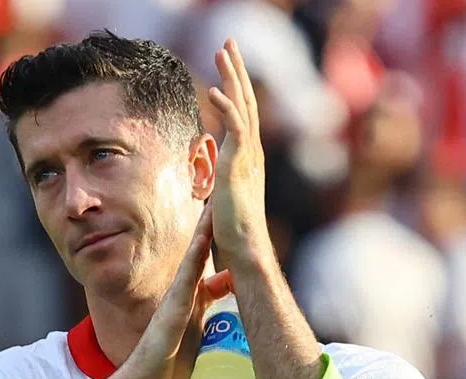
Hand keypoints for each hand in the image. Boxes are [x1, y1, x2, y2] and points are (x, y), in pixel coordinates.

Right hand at [106, 205, 231, 378]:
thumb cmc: (167, 369)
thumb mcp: (198, 343)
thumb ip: (210, 329)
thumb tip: (229, 330)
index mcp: (191, 303)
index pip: (211, 271)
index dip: (221, 249)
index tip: (234, 228)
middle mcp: (183, 295)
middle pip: (200, 253)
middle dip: (211, 226)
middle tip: (223, 197)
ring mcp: (176, 299)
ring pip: (193, 257)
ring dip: (204, 230)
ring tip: (214, 202)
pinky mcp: (172, 309)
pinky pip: (187, 277)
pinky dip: (195, 255)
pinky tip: (203, 237)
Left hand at [208, 40, 271, 264]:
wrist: (245, 248)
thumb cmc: (234, 233)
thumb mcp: (225, 200)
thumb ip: (222, 184)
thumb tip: (213, 186)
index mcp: (249, 158)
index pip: (244, 114)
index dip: (236, 88)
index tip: (227, 68)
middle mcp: (252, 152)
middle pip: (247, 101)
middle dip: (237, 70)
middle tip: (228, 43)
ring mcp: (248, 156)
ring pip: (243, 106)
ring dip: (232, 77)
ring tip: (222, 50)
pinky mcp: (240, 164)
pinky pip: (236, 128)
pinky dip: (227, 108)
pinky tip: (215, 91)